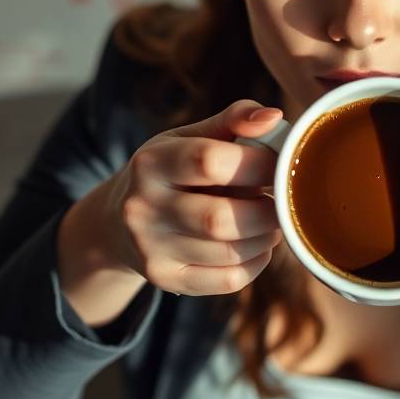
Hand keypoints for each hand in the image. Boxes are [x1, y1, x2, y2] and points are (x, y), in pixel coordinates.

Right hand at [100, 99, 285, 295]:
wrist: (118, 222)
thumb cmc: (171, 170)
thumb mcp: (189, 137)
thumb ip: (233, 120)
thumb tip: (275, 118)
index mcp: (151, 162)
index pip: (209, 162)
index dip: (257, 163)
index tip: (280, 165)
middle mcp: (144, 208)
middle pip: (220, 218)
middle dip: (267, 210)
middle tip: (281, 199)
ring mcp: (151, 249)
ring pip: (229, 252)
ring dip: (266, 236)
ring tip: (270, 220)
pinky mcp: (166, 279)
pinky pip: (228, 280)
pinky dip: (256, 263)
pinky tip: (256, 246)